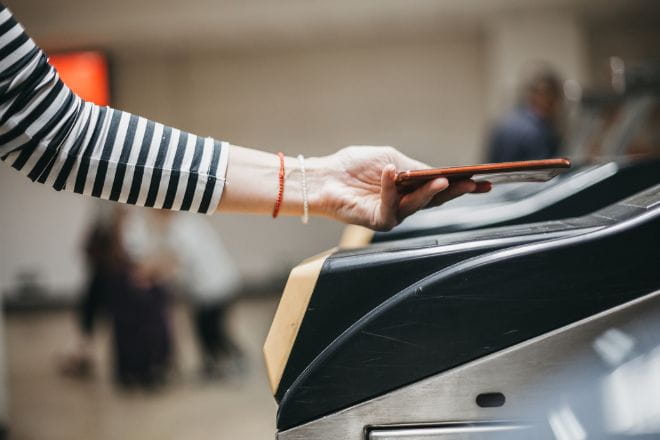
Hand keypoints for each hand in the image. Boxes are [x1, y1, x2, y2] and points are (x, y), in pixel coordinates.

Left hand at [310, 146, 490, 230]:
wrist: (326, 176)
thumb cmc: (354, 166)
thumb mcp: (391, 160)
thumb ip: (413, 168)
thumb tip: (436, 173)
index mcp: (411, 189)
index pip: (440, 188)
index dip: (462, 185)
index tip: (484, 180)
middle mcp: (406, 204)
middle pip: (436, 199)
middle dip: (457, 191)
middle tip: (475, 184)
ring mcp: (393, 214)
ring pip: (417, 205)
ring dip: (430, 192)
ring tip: (443, 180)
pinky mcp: (377, 221)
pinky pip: (389, 206)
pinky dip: (391, 188)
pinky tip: (392, 173)